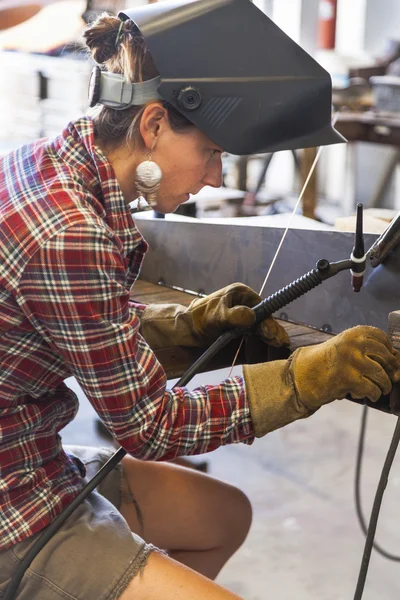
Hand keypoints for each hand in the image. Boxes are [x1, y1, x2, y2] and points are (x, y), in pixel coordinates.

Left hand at [188, 282, 289, 346]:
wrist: (187, 326)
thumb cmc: (201, 318)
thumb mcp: (217, 316)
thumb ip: (234, 316)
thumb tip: (252, 317)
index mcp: (240, 293)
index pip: (261, 307)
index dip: (268, 322)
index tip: (272, 334)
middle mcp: (243, 301)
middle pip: (263, 316)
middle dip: (272, 329)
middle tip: (281, 342)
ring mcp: (241, 311)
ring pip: (259, 324)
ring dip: (268, 335)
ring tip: (279, 345)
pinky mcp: (238, 322)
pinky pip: (253, 330)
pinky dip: (260, 337)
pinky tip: (268, 346)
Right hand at [243, 325, 399, 437]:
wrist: (301, 376)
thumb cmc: (323, 363)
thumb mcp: (344, 349)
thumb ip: (365, 351)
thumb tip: (394, 361)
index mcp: (353, 334)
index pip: (382, 338)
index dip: (390, 351)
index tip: (390, 358)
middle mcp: (354, 344)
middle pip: (386, 358)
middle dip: (391, 371)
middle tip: (391, 379)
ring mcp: (352, 361)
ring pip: (382, 376)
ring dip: (384, 386)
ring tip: (379, 389)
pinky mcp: (349, 379)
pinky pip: (372, 389)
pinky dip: (372, 394)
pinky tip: (365, 394)